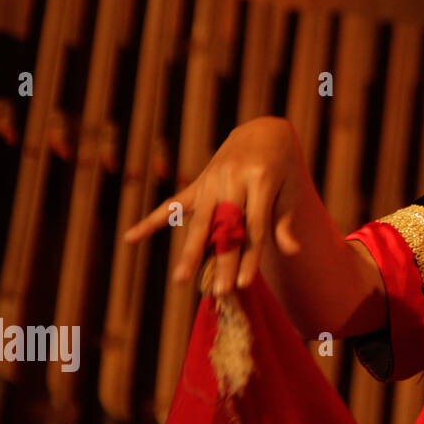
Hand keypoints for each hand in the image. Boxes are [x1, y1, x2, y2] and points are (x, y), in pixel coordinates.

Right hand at [122, 116, 304, 295]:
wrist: (263, 132)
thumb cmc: (282, 167)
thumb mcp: (289, 188)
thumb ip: (284, 220)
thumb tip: (293, 251)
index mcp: (261, 179)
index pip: (254, 226)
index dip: (249, 256)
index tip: (243, 283)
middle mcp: (234, 178)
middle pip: (226, 227)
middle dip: (222, 260)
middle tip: (218, 292)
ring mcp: (213, 179)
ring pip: (200, 221)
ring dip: (190, 251)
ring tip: (180, 279)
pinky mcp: (199, 182)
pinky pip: (174, 204)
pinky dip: (151, 221)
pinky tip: (130, 238)